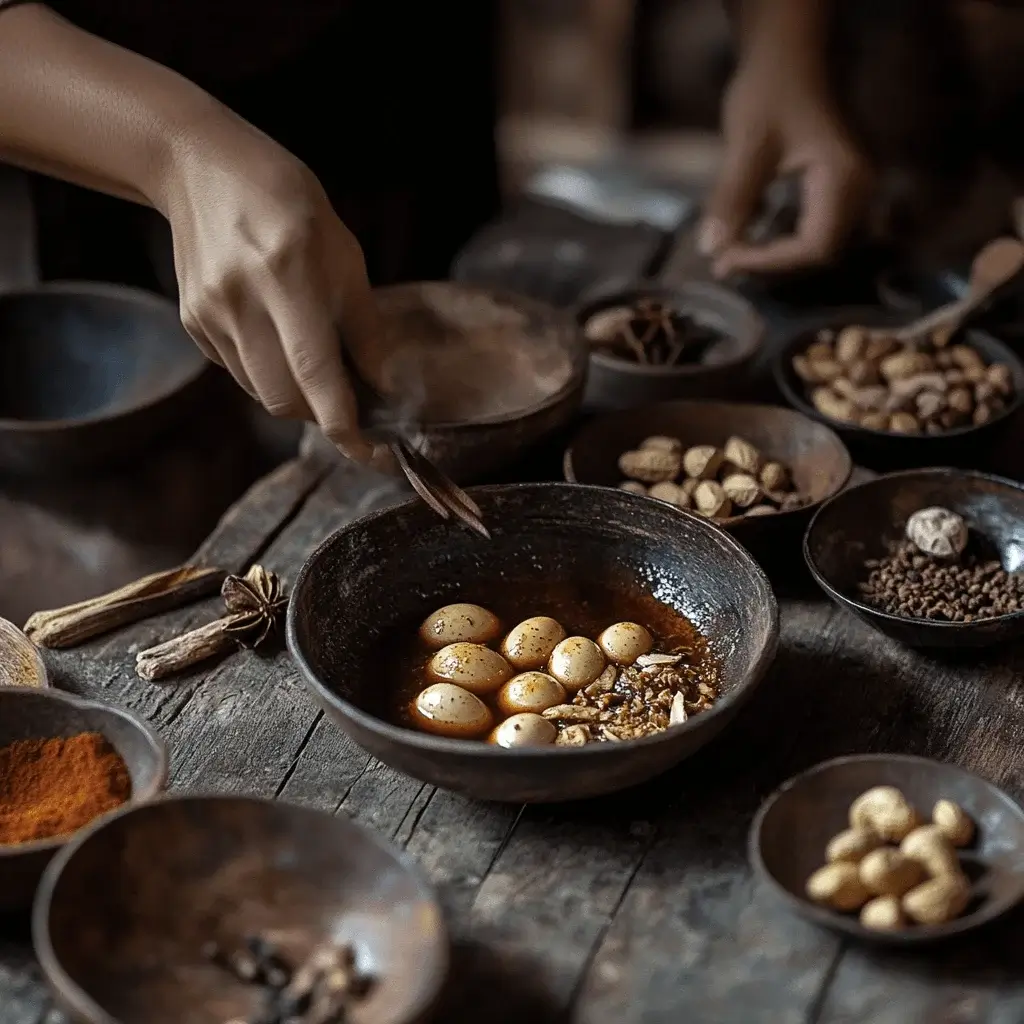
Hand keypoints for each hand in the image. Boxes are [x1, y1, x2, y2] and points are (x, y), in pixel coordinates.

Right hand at [161, 121, 389, 466]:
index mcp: (288, 276)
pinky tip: (275, 336)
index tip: (369, 453)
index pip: (316, 373)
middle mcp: (241, 301)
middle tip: (348, 403)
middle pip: (284, 400)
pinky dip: (267, 373)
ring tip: (313, 362)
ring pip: (260, 394)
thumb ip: (364, 328)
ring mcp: (209, 314)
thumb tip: (382, 387)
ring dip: (295, 396)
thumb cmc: (292, 207)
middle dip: (321, 415)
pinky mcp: (192, 322)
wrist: (204, 168)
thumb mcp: (345, 256)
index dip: (344, 424)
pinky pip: (238, 372)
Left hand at [699, 53, 872, 276]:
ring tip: (730, 258)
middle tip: (723, 264)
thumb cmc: (770, 92)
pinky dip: (779, 241)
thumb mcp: (746, 146)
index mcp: (843, 179)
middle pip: (818, 252)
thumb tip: (710, 250)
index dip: (769, 262)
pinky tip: (746, 241)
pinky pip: (812, 230)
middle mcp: (857, 189)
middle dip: (770, 264)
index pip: (813, 247)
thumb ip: (732, 200)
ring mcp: (850, 190)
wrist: (785, 58)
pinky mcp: (834, 190)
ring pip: (815, 245)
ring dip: (773, 257)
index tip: (725, 259)